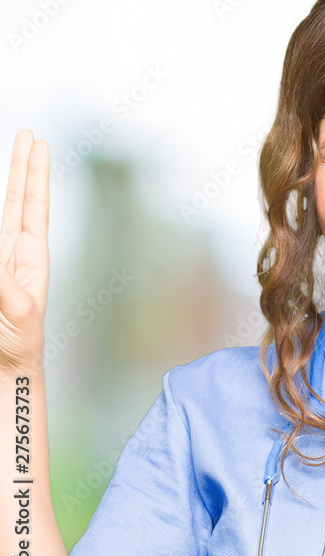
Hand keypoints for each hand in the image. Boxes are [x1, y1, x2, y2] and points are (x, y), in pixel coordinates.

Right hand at [0, 130, 49, 374]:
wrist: (2, 370)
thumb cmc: (16, 344)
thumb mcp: (16, 309)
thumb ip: (2, 281)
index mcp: (31, 257)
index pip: (31, 205)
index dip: (33, 174)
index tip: (38, 143)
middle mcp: (11, 252)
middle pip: (15, 200)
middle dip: (20, 167)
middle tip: (28, 133)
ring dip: (2, 190)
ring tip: (10, 152)